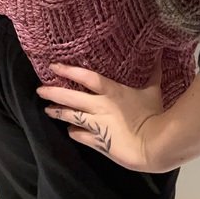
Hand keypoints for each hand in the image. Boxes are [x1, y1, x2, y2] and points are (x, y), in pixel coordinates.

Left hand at [35, 51, 164, 172]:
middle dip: (54, 92)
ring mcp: (97, 125)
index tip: (53, 66)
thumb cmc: (153, 114)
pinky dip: (74, 132)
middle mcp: (100, 106)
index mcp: (111, 91)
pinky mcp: (99, 142)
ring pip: (72, 116)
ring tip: (47, 109)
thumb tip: (159, 53)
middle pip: (71, 97)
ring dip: (59, 112)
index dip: (68, 70)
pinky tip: (69, 131)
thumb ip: (153, 72)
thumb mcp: (153, 90)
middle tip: (40, 89)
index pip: (86, 77)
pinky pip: (81, 136)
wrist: (152, 145)